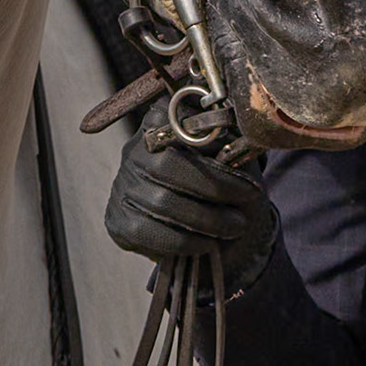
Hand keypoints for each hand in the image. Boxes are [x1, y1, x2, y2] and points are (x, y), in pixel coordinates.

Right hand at [104, 102, 277, 293]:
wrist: (201, 219)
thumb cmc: (220, 178)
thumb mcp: (230, 153)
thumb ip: (229, 143)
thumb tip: (239, 143)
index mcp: (159, 121)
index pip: (181, 129)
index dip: (216, 153)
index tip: (248, 179)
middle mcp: (134, 149)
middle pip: (169, 166)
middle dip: (214, 189)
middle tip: (245, 205)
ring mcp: (122, 185)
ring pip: (162, 202)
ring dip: (206, 219)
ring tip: (235, 227)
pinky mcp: (117, 220)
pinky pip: (149, 232)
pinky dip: (184, 242)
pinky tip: (207, 243)